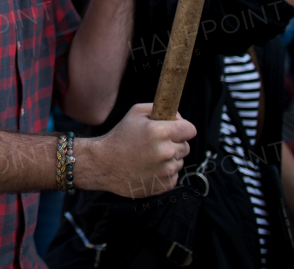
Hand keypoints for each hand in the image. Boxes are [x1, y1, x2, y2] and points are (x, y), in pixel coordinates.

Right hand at [78, 102, 195, 197]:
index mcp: (161, 132)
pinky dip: (164, 172)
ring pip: (179, 162)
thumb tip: (177, 116)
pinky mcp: (165, 184)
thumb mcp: (134, 114)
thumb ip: (157, 109)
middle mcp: (167, 151)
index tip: (176, 130)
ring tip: (148, 157)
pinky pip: (174, 176)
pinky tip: (148, 168)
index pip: (190, 129)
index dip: (183, 128)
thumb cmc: (118, 138)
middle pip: (186, 146)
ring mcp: (167, 170)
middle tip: (155, 144)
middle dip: (174, 144)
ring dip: (169, 159)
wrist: (103, 164)